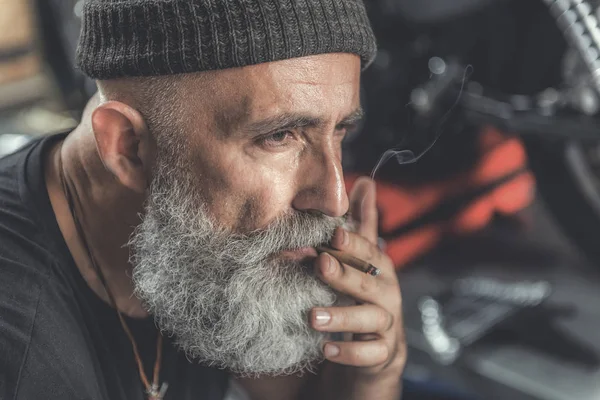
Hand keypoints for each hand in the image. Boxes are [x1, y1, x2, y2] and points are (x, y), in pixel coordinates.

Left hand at [307, 177, 405, 399]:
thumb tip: (365, 181)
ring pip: (370, 320)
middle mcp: (387, 294)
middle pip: (370, 283)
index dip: (354, 244)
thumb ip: (362, 224)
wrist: (378, 349)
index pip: (369, 252)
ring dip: (342, 317)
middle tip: (319, 265)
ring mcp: (386, 325)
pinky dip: (348, 353)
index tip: (334, 234)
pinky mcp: (382, 354)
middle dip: (345, 275)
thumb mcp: (361, 259)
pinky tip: (325, 350)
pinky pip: (369, 355)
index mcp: (379, 269)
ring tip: (312, 317)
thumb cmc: (363, 295)